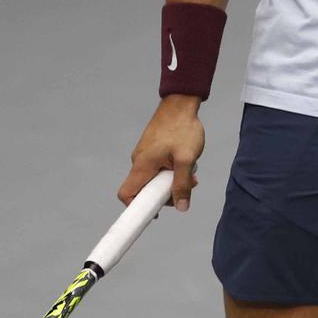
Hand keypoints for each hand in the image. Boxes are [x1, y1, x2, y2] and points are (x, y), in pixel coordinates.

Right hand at [120, 94, 204, 212]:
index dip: (135, 209)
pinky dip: (171, 171)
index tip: (152, 214)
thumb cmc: (182, 128)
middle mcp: (139, 161)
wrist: (181, 103)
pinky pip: (158, 168)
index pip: (127, 194)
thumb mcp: (186, 159)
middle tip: (185, 187)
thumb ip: (182, 184)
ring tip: (190, 172)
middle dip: (164, 194)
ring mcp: (145, 155)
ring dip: (171, 181)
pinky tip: (185, 163)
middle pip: (144, 190)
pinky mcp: (152, 150)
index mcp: (142, 165)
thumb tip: (182, 207)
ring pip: (154, 179)